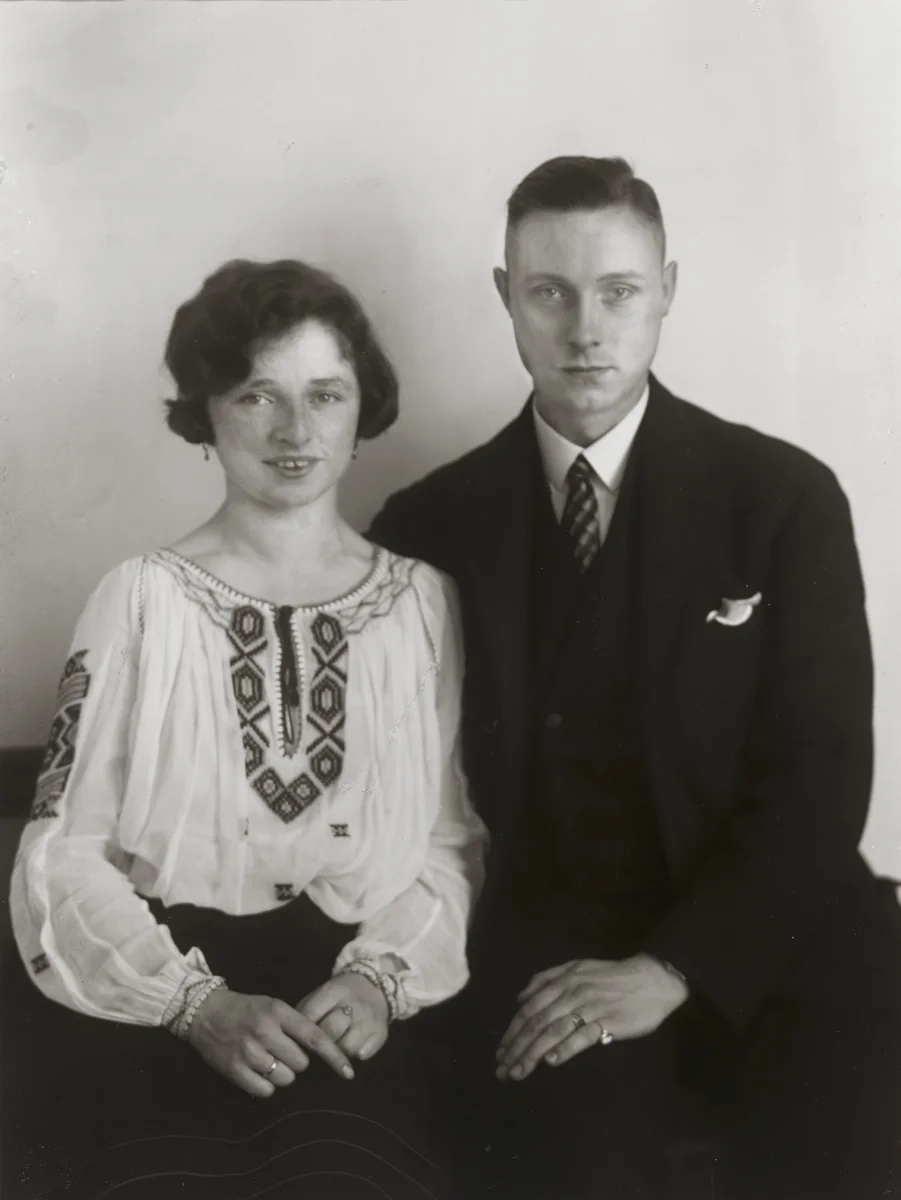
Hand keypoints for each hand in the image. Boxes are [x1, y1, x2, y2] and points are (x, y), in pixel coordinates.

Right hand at [187, 988, 354, 1097]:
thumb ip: (295, 1025)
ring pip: (284, 1078)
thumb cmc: (246, 1010)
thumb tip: (319, 1051)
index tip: (349, 1072)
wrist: (206, 1013)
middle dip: (297, 1062)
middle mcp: (265, 1031)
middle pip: (301, 1063)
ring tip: (269, 1061)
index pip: (315, 1037)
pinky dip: (266, 1086)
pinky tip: (258, 1071)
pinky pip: (265, 1090)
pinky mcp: (234, 1070)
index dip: (334, 1056)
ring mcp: (248, 1052)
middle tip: (282, 1052)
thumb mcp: (273, 1006)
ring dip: (282, 1075)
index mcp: (278, 1012)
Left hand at [297, 972, 389, 1061]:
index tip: (298, 1038)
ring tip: (334, 1047)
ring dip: (337, 1052)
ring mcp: (369, 1018)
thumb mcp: (321, 996)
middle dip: (319, 1043)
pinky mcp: (381, 1033)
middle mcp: (354, 1003)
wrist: (373, 988)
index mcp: (334, 991)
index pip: (311, 1016)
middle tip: (316, 1046)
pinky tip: (351, 1046)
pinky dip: (354, 1054)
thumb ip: (306, 1013)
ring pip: (346, 1047)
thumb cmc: (338, 997)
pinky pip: (362, 1054)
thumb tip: (292, 1038)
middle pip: (329, 1033)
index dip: (301, 1031)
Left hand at [496, 954, 688, 1081]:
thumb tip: (520, 997)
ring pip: (554, 1031)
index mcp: (562, 980)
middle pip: (537, 1023)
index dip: (512, 1032)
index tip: (500, 1053)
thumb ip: (547, 978)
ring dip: (533, 1053)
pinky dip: (565, 1048)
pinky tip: (552, 1061)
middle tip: (502, 1071)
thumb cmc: (612, 976)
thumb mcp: (576, 967)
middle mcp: (571, 992)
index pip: (529, 1008)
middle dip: (516, 1048)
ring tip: (518, 1072)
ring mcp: (589, 1007)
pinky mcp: (608, 1021)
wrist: (652, 978)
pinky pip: (582, 1035)